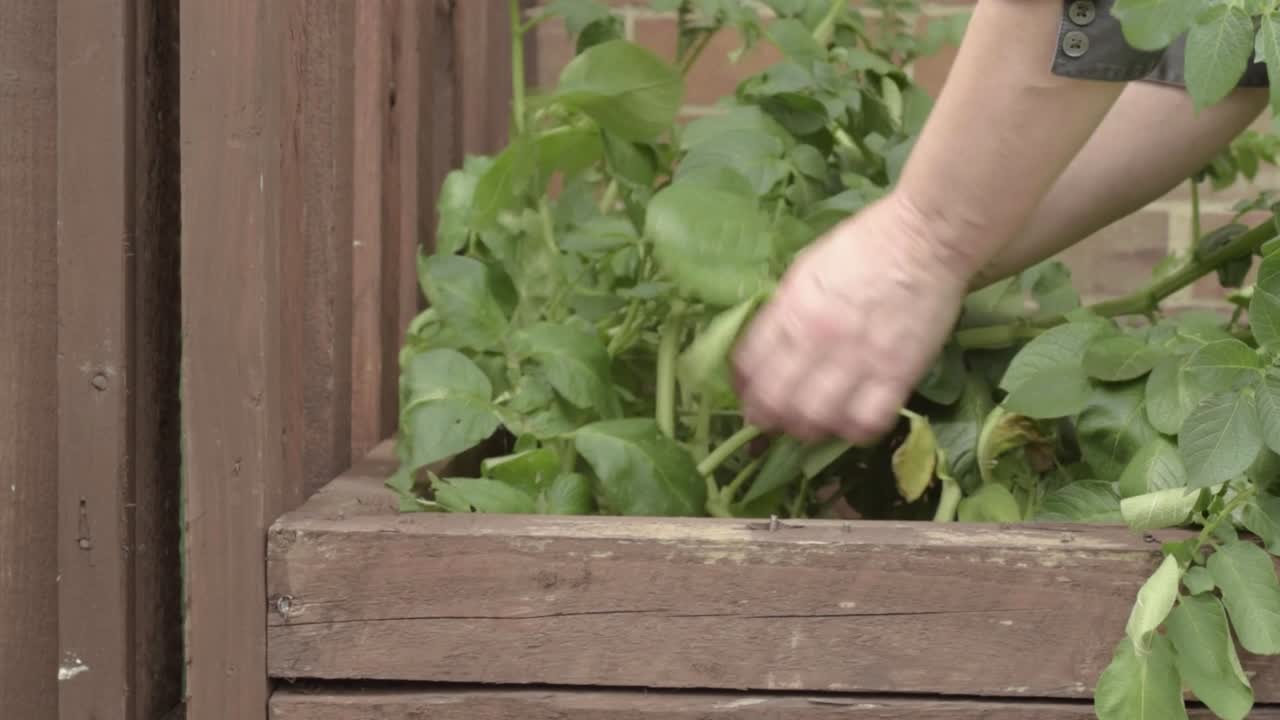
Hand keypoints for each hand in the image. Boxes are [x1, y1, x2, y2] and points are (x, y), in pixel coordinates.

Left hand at [732, 192, 974, 444]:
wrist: (923, 237)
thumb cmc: (863, 245)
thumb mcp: (806, 269)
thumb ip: (785, 309)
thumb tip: (770, 343)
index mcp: (790, 311)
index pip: (748, 365)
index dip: (743, 388)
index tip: (750, 394)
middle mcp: (816, 341)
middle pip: (776, 402)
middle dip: (769, 418)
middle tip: (777, 420)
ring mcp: (856, 360)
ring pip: (816, 421)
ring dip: (809, 429)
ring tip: (814, 424)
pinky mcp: (897, 374)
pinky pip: (866, 422)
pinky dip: (855, 430)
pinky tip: (854, 421)